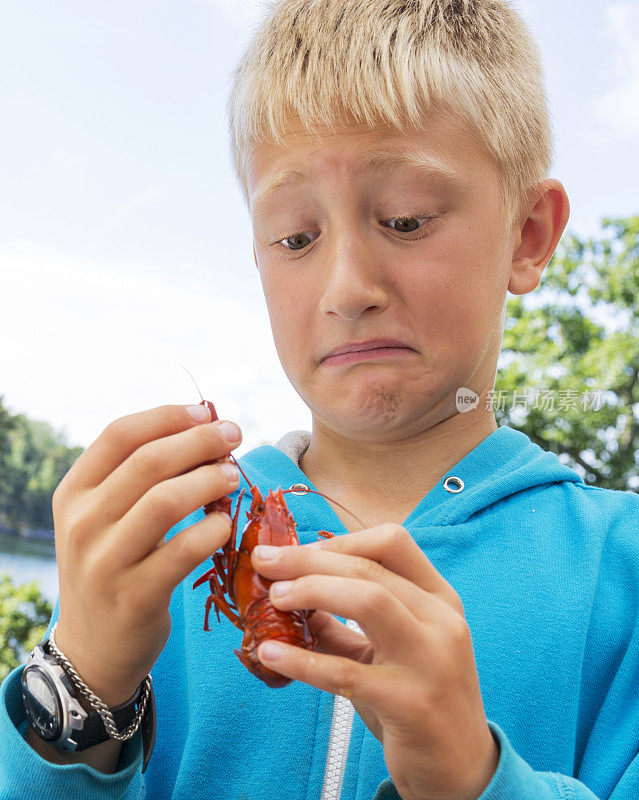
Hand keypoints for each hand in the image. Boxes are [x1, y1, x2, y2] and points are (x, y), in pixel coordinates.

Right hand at [52, 403, 241, 706]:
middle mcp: (83, 522)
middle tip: (234, 436)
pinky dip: (214, 530)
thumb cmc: (112, 565)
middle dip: (200, 441)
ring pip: (166, 500)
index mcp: (74, 492)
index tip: (206, 412)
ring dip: (210, 480)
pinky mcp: (135, 595)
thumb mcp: (105, 517)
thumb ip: (138, 477)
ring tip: (233, 476)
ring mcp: (105, 561)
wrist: (93, 645)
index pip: (119, 435)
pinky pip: (184, 550)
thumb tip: (202, 428)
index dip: (168, 416)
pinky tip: (225, 525)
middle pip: (149, 461)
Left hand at [251, 524, 499, 799]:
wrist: (461, 766)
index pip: (392, 542)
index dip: (340, 540)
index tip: (299, 550)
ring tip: (275, 599)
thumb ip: (346, 619)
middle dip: (308, 561)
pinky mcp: (410, 703)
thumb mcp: (391, 647)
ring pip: (368, 600)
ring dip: (312, 591)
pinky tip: (270, 654)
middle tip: (266, 564)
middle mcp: (442, 621)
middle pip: (369, 568)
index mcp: (439, 599)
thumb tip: (290, 590)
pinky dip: (302, 659)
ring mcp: (431, 660)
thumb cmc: (418, 696)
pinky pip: (345, 672)